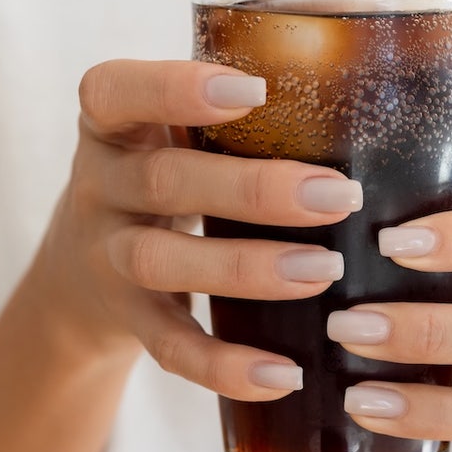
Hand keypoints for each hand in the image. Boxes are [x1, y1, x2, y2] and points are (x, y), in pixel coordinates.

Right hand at [31, 59, 363, 399]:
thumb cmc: (168, 176)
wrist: (81, 273)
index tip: (254, 91)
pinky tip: (285, 374)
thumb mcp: (174, 134)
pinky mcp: (126, 320)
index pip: (115, 92)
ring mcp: (106, 257)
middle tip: (338, 195)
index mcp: (112, 125)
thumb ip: (239, 113)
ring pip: (162, 261)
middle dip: (253, 189)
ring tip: (323, 271)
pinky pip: (169, 346)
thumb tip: (370, 78)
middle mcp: (99, 186)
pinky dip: (223, 366)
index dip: (175, 89)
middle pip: (164, 180)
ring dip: (246, 268)